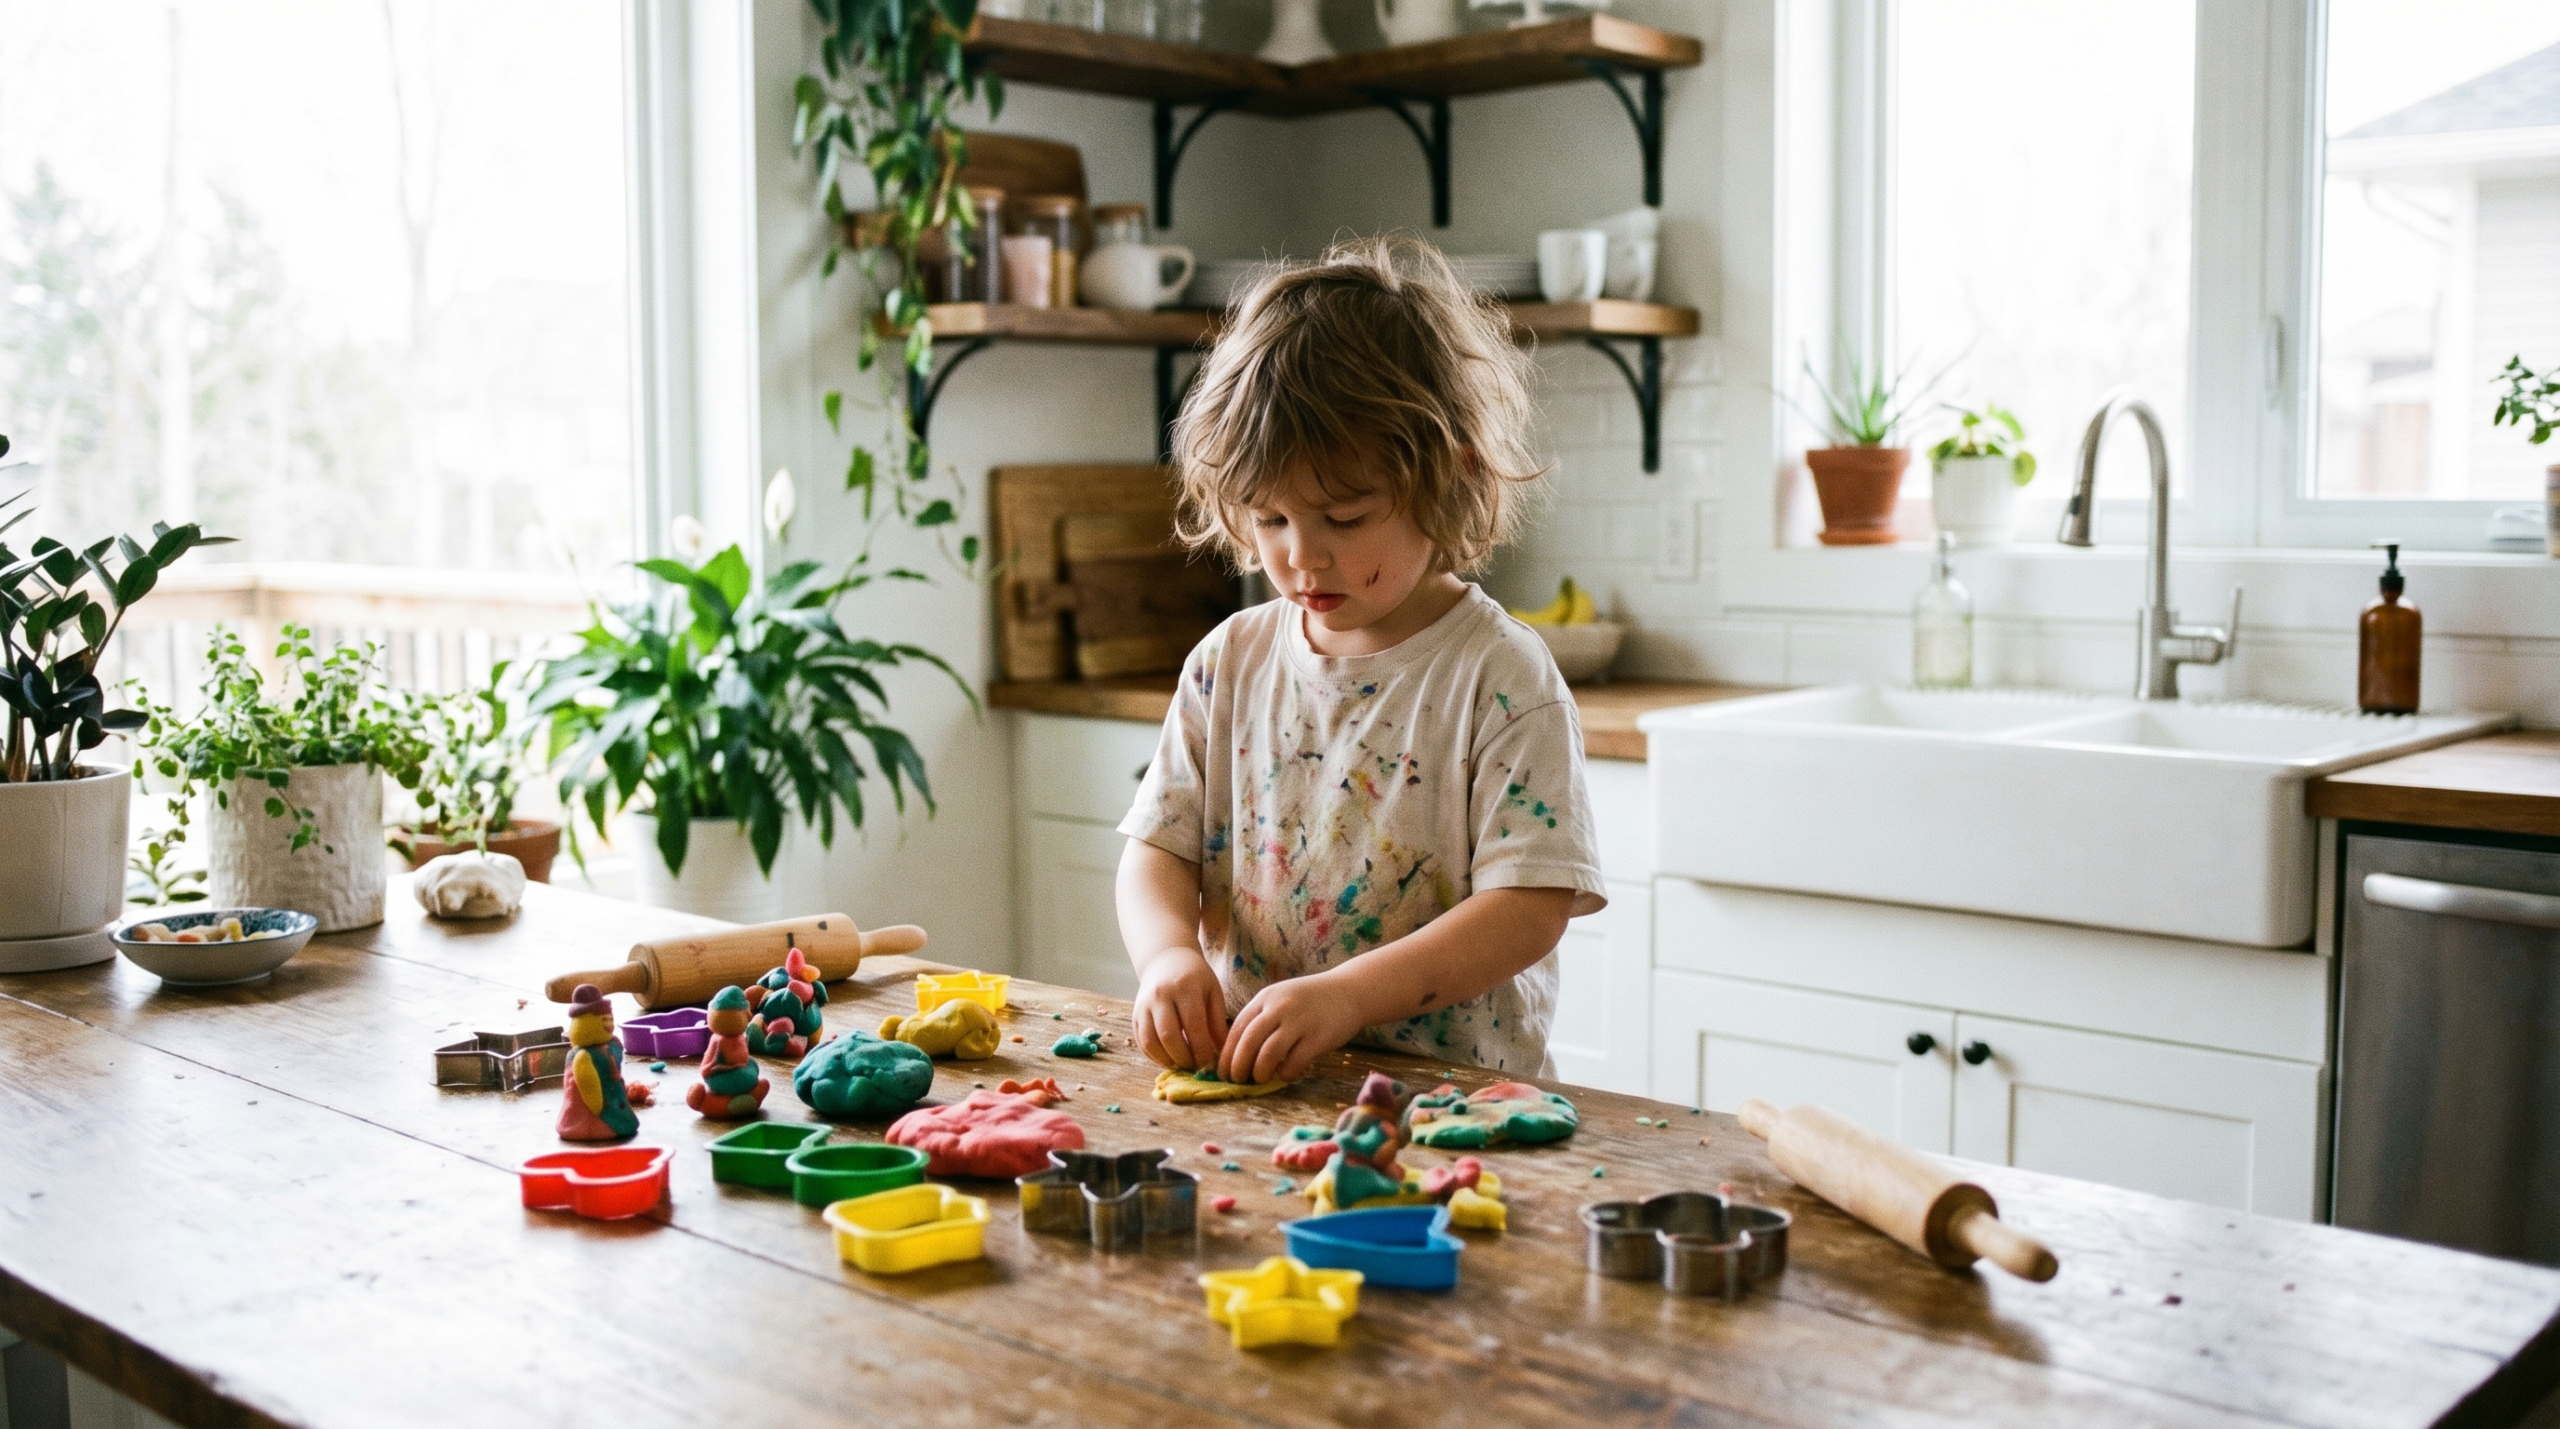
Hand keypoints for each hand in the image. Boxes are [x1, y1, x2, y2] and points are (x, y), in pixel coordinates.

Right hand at [1132, 946, 1227, 1070]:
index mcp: (1184, 987)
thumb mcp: (1212, 992)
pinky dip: (1155, 1057)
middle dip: (1184, 1058)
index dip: (1202, 1049)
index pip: (1193, 1024)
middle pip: (1169, 1036)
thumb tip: (1222, 1053)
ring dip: (1168, 1060)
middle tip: (1197, 1067)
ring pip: (1151, 1041)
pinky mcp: (1135, 1015)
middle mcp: (1160, 995)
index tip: (1210, 1065)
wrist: (1166, 960)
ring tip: (1183, 1065)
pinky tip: (1170, 1060)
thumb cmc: (1195, 978)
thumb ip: (1217, 1021)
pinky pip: (1142, 1042)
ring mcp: (1144, 1005)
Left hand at [1219, 973, 1369, 1085]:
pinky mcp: (1318, 1037)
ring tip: (1260, 1079)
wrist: (1349, 992)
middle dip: (1238, 1066)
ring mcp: (1299, 1021)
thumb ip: (1260, 1020)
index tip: (1222, 1072)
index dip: (1227, 1054)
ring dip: (1259, 1072)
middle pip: (1248, 1042)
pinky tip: (1287, 1073)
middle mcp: (1279, 1007)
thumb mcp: (1280, 999)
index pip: (1236, 1029)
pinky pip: (1294, 1062)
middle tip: (1237, 1080)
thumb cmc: (1310, 1001)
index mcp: (1265, 998)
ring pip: (1268, 1054)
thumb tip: (1236, 1055)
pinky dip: (1286, 1073)